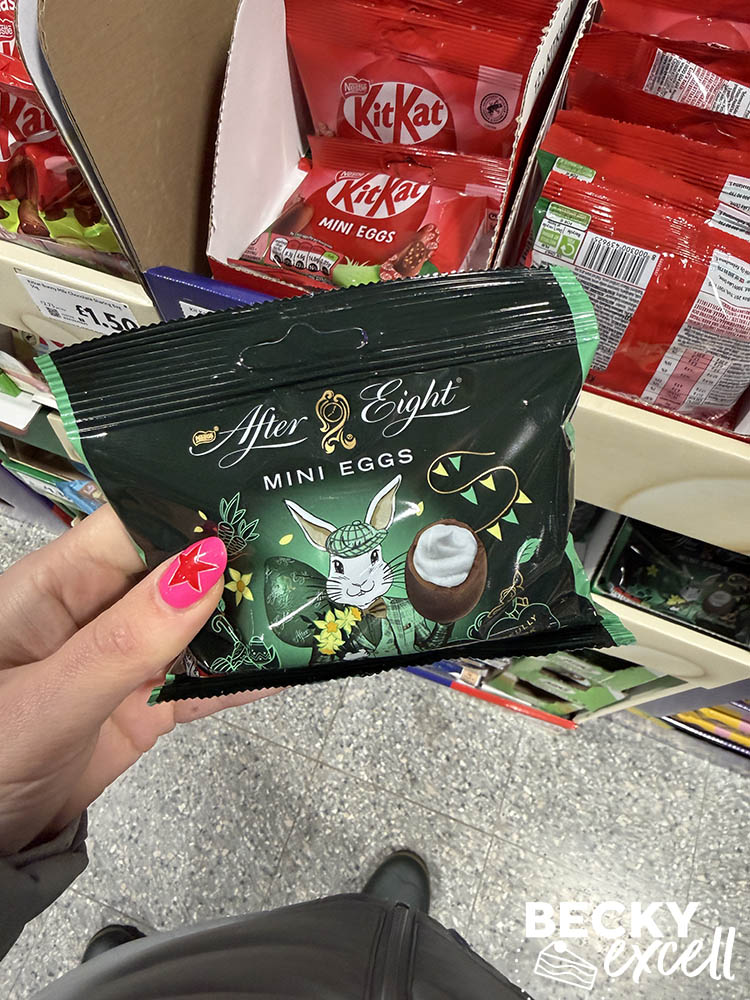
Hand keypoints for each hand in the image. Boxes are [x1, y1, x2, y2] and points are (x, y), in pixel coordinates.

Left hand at [0, 505, 279, 854]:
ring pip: (195, 627)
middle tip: (304, 555)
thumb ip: (124, 640)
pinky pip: (198, 683)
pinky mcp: (140, 706)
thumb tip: (203, 571)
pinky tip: (283, 669)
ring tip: (308, 606)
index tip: (254, 511)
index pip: (130, 528)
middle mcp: (92, 615)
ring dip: (243, 622)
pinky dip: (239, 679)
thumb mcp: (48, 700)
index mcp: (54, 588)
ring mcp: (119, 662)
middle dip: (232, 564)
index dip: (188, 515)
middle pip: (173, 572)